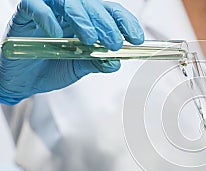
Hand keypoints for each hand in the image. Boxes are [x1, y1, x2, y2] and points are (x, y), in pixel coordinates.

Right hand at [0, 0, 143, 104]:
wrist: (23, 81)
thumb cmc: (50, 67)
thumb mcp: (80, 67)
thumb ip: (97, 62)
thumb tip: (115, 63)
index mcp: (86, 21)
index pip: (109, 12)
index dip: (123, 22)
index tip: (136, 38)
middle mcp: (69, 13)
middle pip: (91, 4)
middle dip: (107, 23)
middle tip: (114, 42)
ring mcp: (48, 11)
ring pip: (67, 1)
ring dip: (83, 19)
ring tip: (91, 40)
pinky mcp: (25, 15)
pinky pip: (36, 7)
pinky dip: (48, 18)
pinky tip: (58, 35)